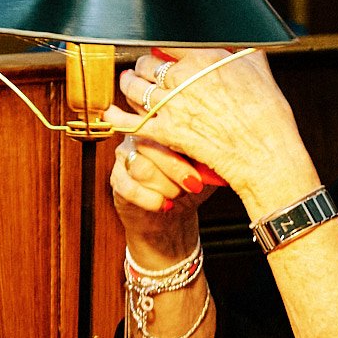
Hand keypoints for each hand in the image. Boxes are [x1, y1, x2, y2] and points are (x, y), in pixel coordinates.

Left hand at [103, 47, 313, 216]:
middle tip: (144, 68)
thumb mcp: (260, 71)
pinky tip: (111, 114)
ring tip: (128, 82)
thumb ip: (244, 50)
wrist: (265, 154)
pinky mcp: (165, 132)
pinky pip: (130, 122)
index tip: (162, 50)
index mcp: (204, 58)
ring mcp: (171, 106)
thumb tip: (242, 37)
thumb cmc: (268, 116)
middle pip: (147, 63)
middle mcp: (183, 78)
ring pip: (134, 87)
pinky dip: (117, 117)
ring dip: (128, 84)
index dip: (162, 45)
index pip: (168, 42)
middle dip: (144, 65)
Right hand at [110, 135, 215, 255]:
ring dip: (165, 186)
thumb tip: (220, 150)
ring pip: (141, 167)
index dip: (184, 142)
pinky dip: (151, 200)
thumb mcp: (205, 168)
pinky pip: (129, 188)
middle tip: (194, 185)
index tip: (202, 160)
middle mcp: (140, 137)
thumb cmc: (191, 184)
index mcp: (162, 127)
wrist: (173, 213)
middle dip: (177, 168)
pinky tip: (164, 205)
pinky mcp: (116, 179)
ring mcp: (124, 156)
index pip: (166, 125)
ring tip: (178, 195)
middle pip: (151, 145)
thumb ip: (207, 154)